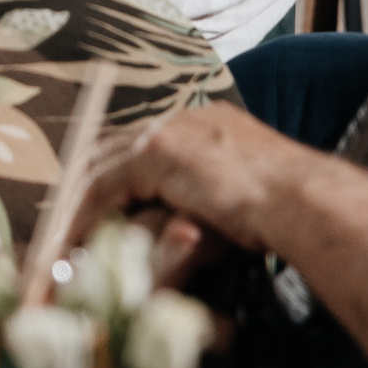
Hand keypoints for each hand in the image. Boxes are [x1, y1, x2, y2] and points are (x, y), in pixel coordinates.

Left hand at [75, 100, 317, 262]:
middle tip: (64, 224)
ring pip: (99, 169)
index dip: (117, 176)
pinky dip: (82, 220)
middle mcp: (181, 120)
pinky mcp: (153, 155)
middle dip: (85, 188)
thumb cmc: (293, 213)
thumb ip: (212, 203)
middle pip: (111, 149)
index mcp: (206, 124)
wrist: (305, 202)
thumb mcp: (246, 199)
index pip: (143, 144)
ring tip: (62, 244)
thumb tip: (187, 231)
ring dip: (77, 209)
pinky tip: (72, 247)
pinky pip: (101, 189)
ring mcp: (165, 132)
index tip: (99, 208)